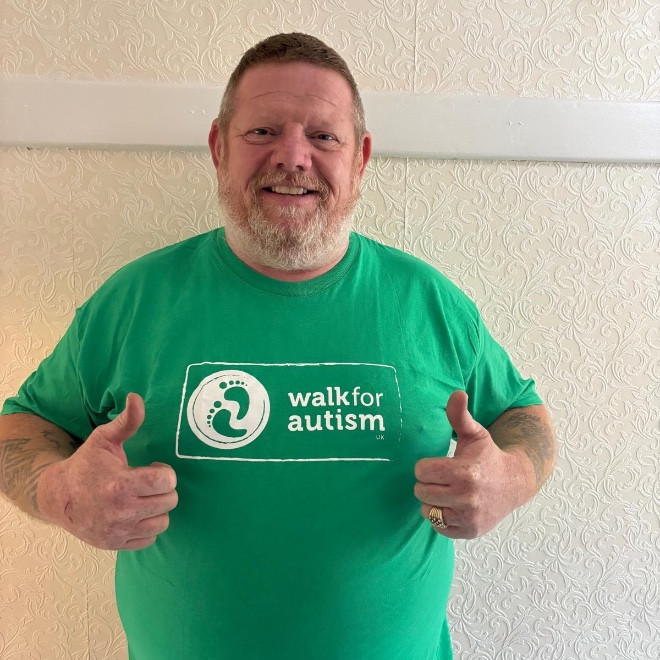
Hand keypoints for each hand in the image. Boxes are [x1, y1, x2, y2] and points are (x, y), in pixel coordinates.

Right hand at [38, 393, 177, 549]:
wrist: (59, 497)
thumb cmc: (86, 465)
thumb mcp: (104, 439)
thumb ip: (126, 421)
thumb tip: (137, 397)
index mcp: (120, 485)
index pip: (167, 481)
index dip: (164, 471)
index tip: (152, 467)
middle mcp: (121, 512)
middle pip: (169, 501)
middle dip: (163, 488)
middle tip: (147, 482)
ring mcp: (118, 531)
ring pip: (163, 522)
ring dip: (157, 508)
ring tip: (143, 497)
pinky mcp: (116, 544)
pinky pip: (150, 538)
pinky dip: (147, 526)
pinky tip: (136, 513)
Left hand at [414, 391, 524, 538]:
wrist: (514, 483)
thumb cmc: (488, 456)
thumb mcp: (475, 434)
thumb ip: (460, 415)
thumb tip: (457, 392)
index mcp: (465, 472)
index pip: (422, 471)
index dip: (426, 466)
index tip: (438, 463)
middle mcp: (467, 498)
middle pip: (421, 491)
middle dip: (428, 482)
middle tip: (442, 477)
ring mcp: (468, 517)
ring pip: (427, 510)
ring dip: (433, 501)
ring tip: (447, 492)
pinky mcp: (469, 531)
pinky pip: (438, 527)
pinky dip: (441, 517)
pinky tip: (453, 505)